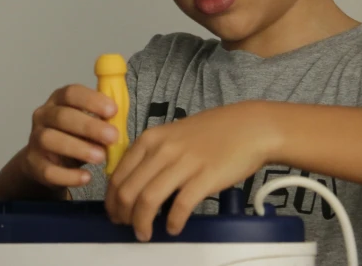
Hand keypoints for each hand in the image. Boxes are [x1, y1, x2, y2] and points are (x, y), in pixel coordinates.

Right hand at [20, 84, 119, 189]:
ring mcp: (35, 139)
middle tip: (113, 137)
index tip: (113, 110)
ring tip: (100, 157)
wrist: (46, 161)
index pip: (71, 93)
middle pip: (62, 116)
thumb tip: (120, 122)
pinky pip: (48, 170)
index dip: (92, 100)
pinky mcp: (33, 164)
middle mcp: (43, 116)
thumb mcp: (87, 124)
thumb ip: (101, 120)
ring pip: (50, 140)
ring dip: (78, 148)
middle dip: (89, 126)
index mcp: (58, 100)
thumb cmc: (74, 136)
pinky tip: (86, 177)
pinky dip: (68, 176)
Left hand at [105, 101, 280, 240]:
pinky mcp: (204, 177)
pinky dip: (172, 222)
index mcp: (150, 139)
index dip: (112, 200)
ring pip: (147, 200)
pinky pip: (180, 206)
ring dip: (142, 223)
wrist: (249, 127)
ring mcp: (183, 163)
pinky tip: (173, 228)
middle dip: (123, 215)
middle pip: (128, 190)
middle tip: (127, 226)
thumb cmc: (212, 133)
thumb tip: (133, 183)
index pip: (118, 175)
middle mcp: (162, 149)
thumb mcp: (172, 135)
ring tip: (145, 234)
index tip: (115, 212)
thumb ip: (152, 155)